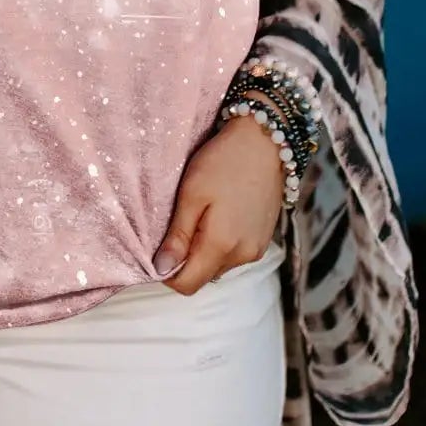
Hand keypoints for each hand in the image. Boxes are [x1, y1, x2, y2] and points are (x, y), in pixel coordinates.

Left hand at [152, 115, 285, 293]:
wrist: (266, 140)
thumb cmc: (224, 161)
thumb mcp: (192, 194)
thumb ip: (178, 236)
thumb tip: (161, 270)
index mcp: (222, 245)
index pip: (187, 285)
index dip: (167, 273)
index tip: (159, 247)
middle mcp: (243, 256)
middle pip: (203, 276)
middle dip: (185, 260)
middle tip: (179, 222)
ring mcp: (256, 249)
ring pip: (218, 266)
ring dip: (203, 251)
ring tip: (200, 214)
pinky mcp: (263, 240)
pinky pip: (234, 254)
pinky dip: (220, 243)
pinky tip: (218, 214)